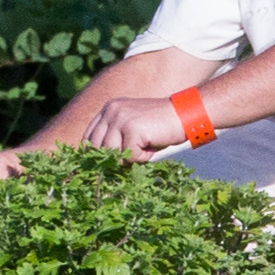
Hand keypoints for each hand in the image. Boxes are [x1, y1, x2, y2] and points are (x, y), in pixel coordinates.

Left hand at [77, 92, 194, 161]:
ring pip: (111, 153)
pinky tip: (153, 145)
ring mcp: (120, 117)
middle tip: (131, 159)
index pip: (89, 136)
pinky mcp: (132, 127)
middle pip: (96, 147)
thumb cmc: (160, 127)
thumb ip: (116, 139)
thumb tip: (101, 165)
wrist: (186, 114)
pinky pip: (129, 156)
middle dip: (111, 159)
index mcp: (109, 109)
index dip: (94, 154)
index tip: (104, 165)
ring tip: (146, 147)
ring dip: (130, 158)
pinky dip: (142, 157)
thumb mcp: (133, 129)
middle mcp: (111, 110)